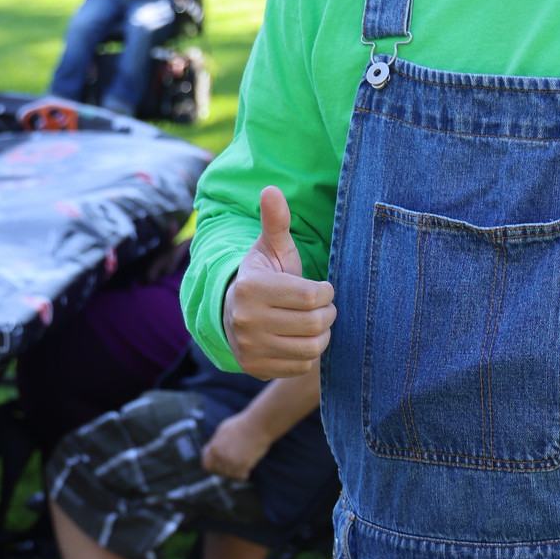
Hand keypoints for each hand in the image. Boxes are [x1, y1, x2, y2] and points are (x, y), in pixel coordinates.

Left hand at [202, 410, 269, 480]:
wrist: (257, 425)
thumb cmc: (242, 424)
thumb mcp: (222, 430)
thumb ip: (216, 442)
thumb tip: (212, 449)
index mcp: (214, 447)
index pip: (206, 464)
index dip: (212, 464)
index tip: (219, 463)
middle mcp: (221, 456)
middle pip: (218, 471)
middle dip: (224, 468)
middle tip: (232, 464)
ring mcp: (232, 462)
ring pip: (229, 475)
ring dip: (234, 471)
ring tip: (240, 465)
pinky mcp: (243, 465)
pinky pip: (240, 476)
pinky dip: (243, 474)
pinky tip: (247, 470)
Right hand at [223, 187, 334, 378]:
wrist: (232, 313)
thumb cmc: (263, 276)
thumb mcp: (269, 248)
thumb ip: (276, 222)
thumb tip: (271, 189)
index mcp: (251, 287)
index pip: (311, 297)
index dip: (325, 292)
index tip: (321, 288)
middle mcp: (245, 320)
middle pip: (314, 324)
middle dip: (327, 314)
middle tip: (321, 307)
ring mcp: (249, 348)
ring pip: (311, 348)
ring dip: (321, 335)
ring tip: (314, 322)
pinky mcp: (255, 369)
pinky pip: (301, 366)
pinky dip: (308, 354)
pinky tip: (298, 339)